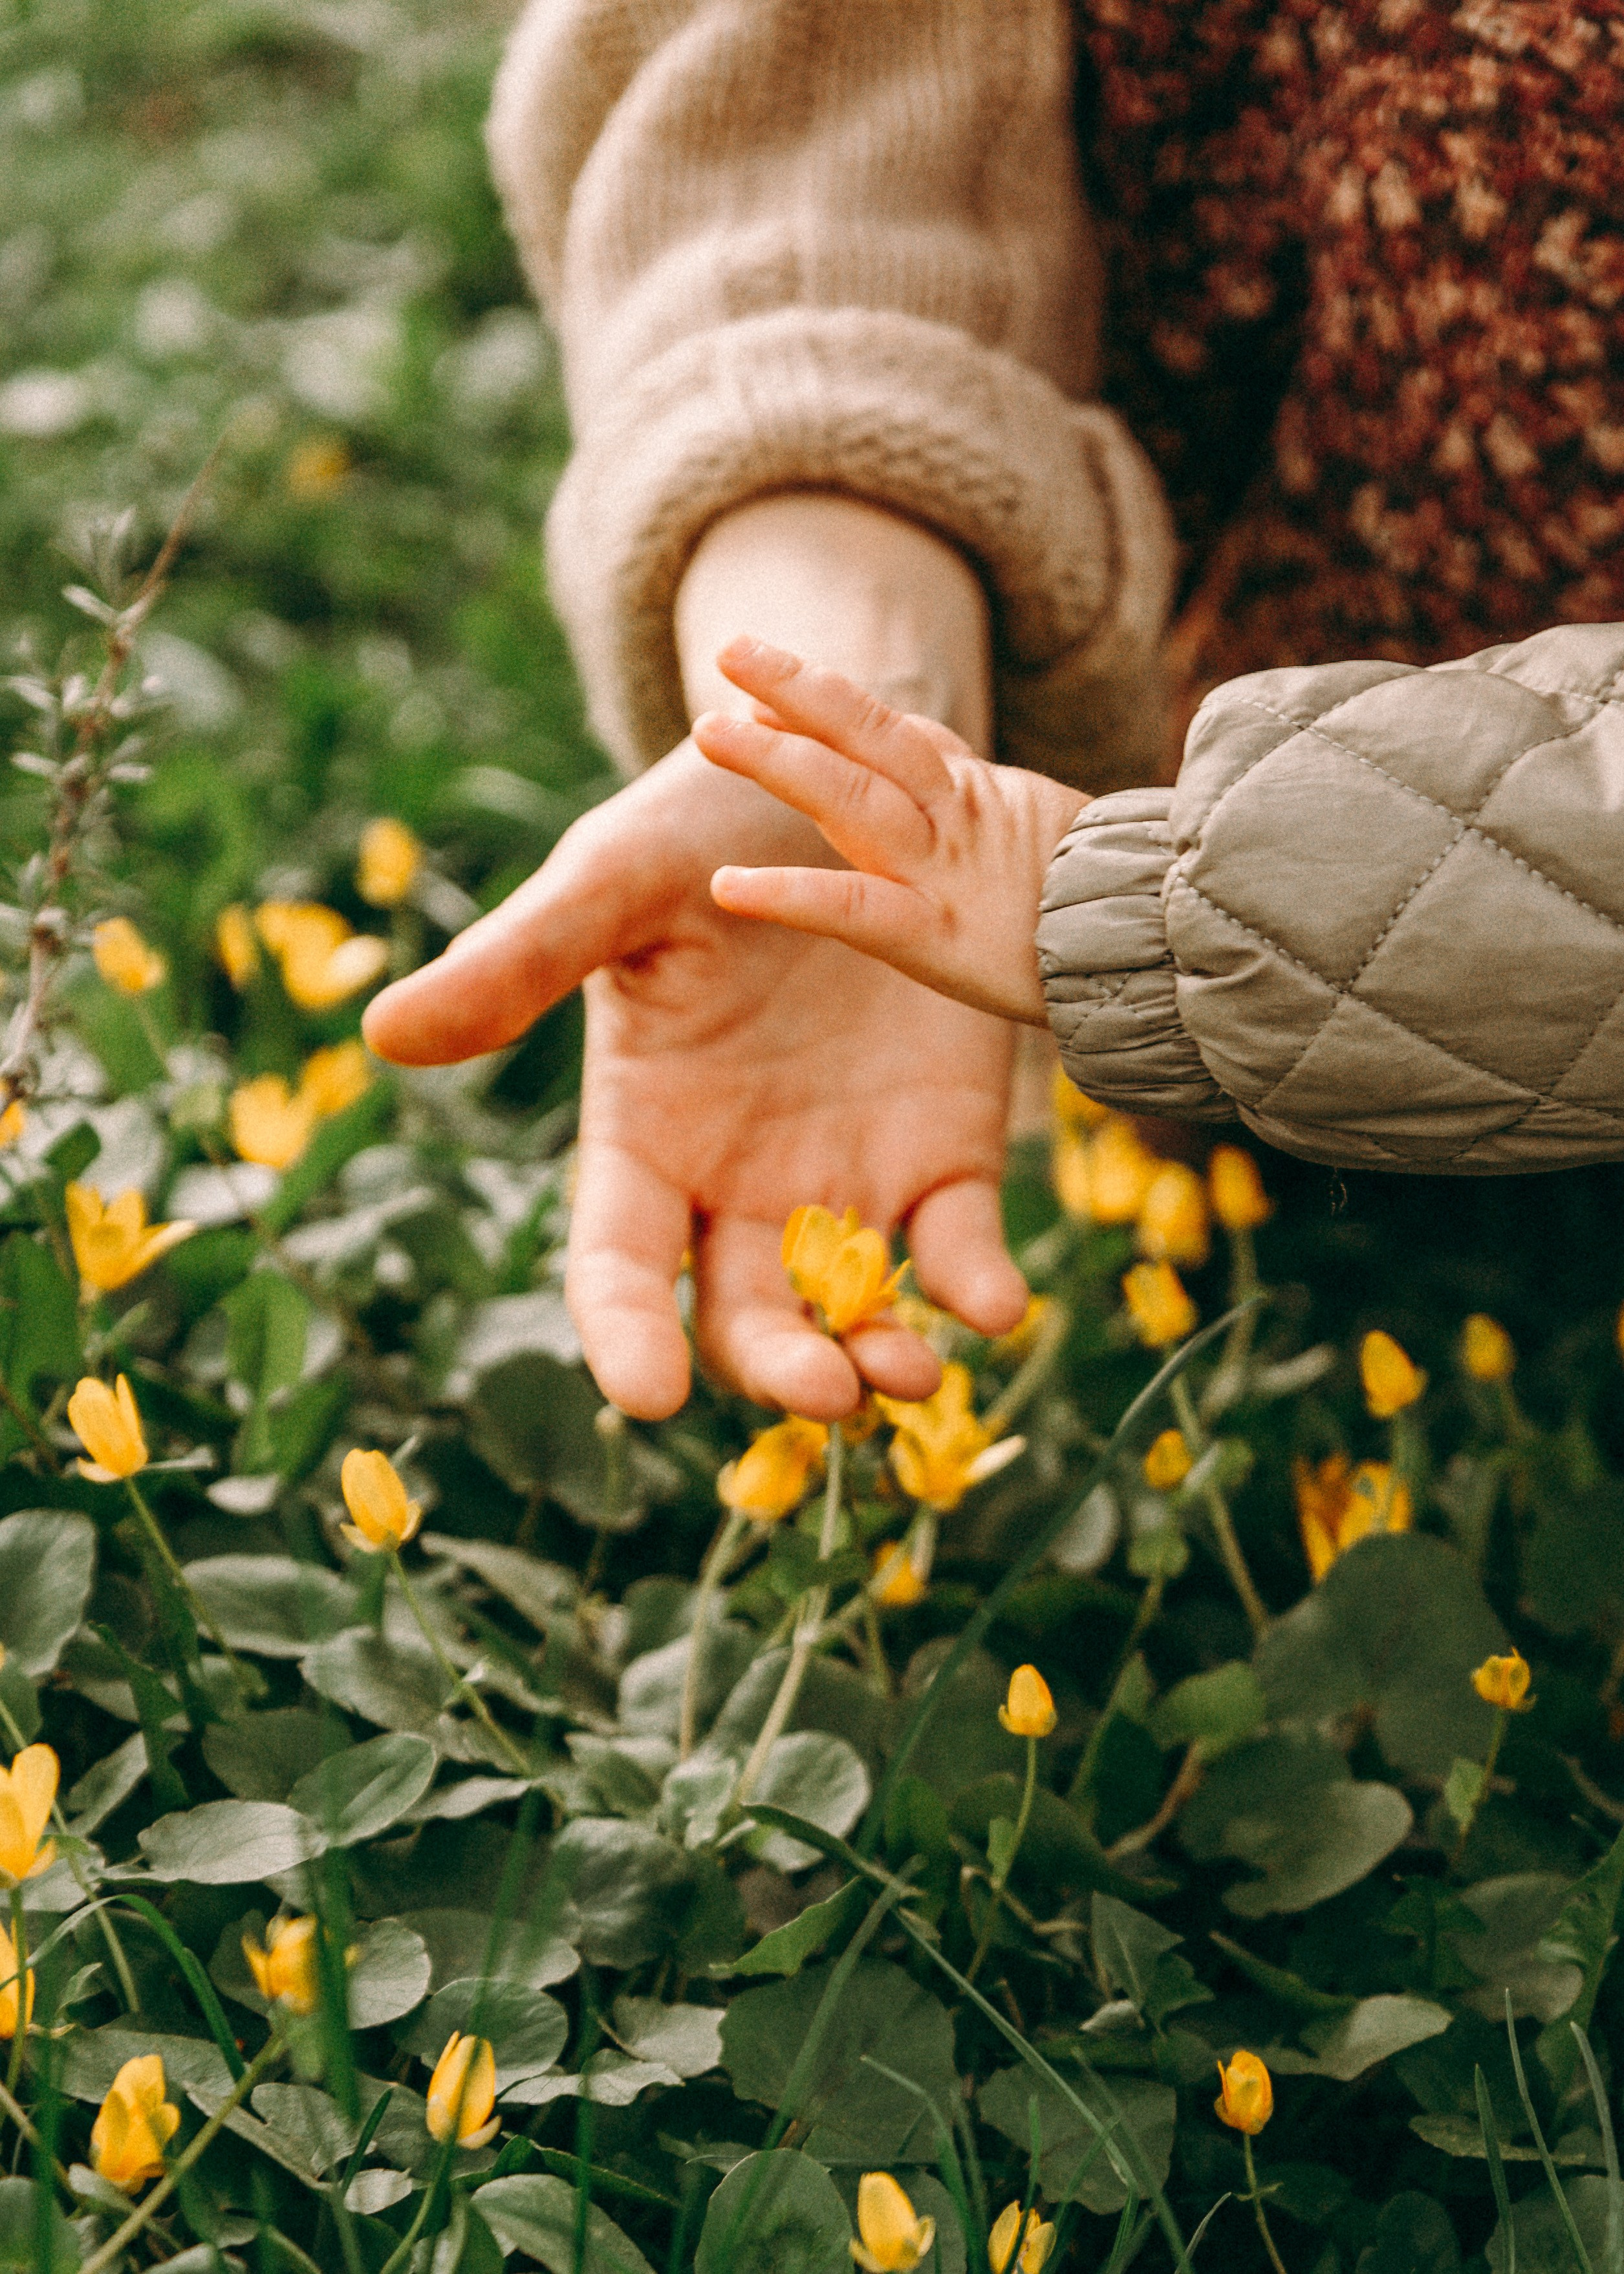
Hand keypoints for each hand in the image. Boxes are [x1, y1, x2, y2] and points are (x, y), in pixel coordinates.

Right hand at [362, 742, 1028, 1421]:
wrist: (849, 776)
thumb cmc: (703, 824)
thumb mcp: (612, 882)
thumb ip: (519, 962)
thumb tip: (382, 1035)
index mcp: (644, 1135)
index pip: (617, 1261)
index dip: (622, 1331)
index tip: (644, 1393)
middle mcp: (739, 1183)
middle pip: (743, 1318)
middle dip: (778, 1365)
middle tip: (823, 1387)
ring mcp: (845, 1178)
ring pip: (851, 1310)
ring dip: (878, 1354)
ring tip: (908, 1367)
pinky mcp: (943, 1155)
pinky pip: (957, 1246)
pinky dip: (977, 1285)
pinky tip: (996, 1303)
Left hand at [698, 639, 1087, 1021]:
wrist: (1171, 955)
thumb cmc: (1120, 915)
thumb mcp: (1060, 847)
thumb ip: (1006, 819)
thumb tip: (980, 792)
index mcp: (984, 801)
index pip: (902, 738)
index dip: (833, 709)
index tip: (771, 688)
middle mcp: (958, 819)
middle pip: (869, 736)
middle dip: (798, 692)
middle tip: (729, 650)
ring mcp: (946, 869)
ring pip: (851, 794)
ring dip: (778, 759)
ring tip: (709, 730)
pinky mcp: (937, 933)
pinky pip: (850, 906)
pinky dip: (787, 893)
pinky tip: (728, 886)